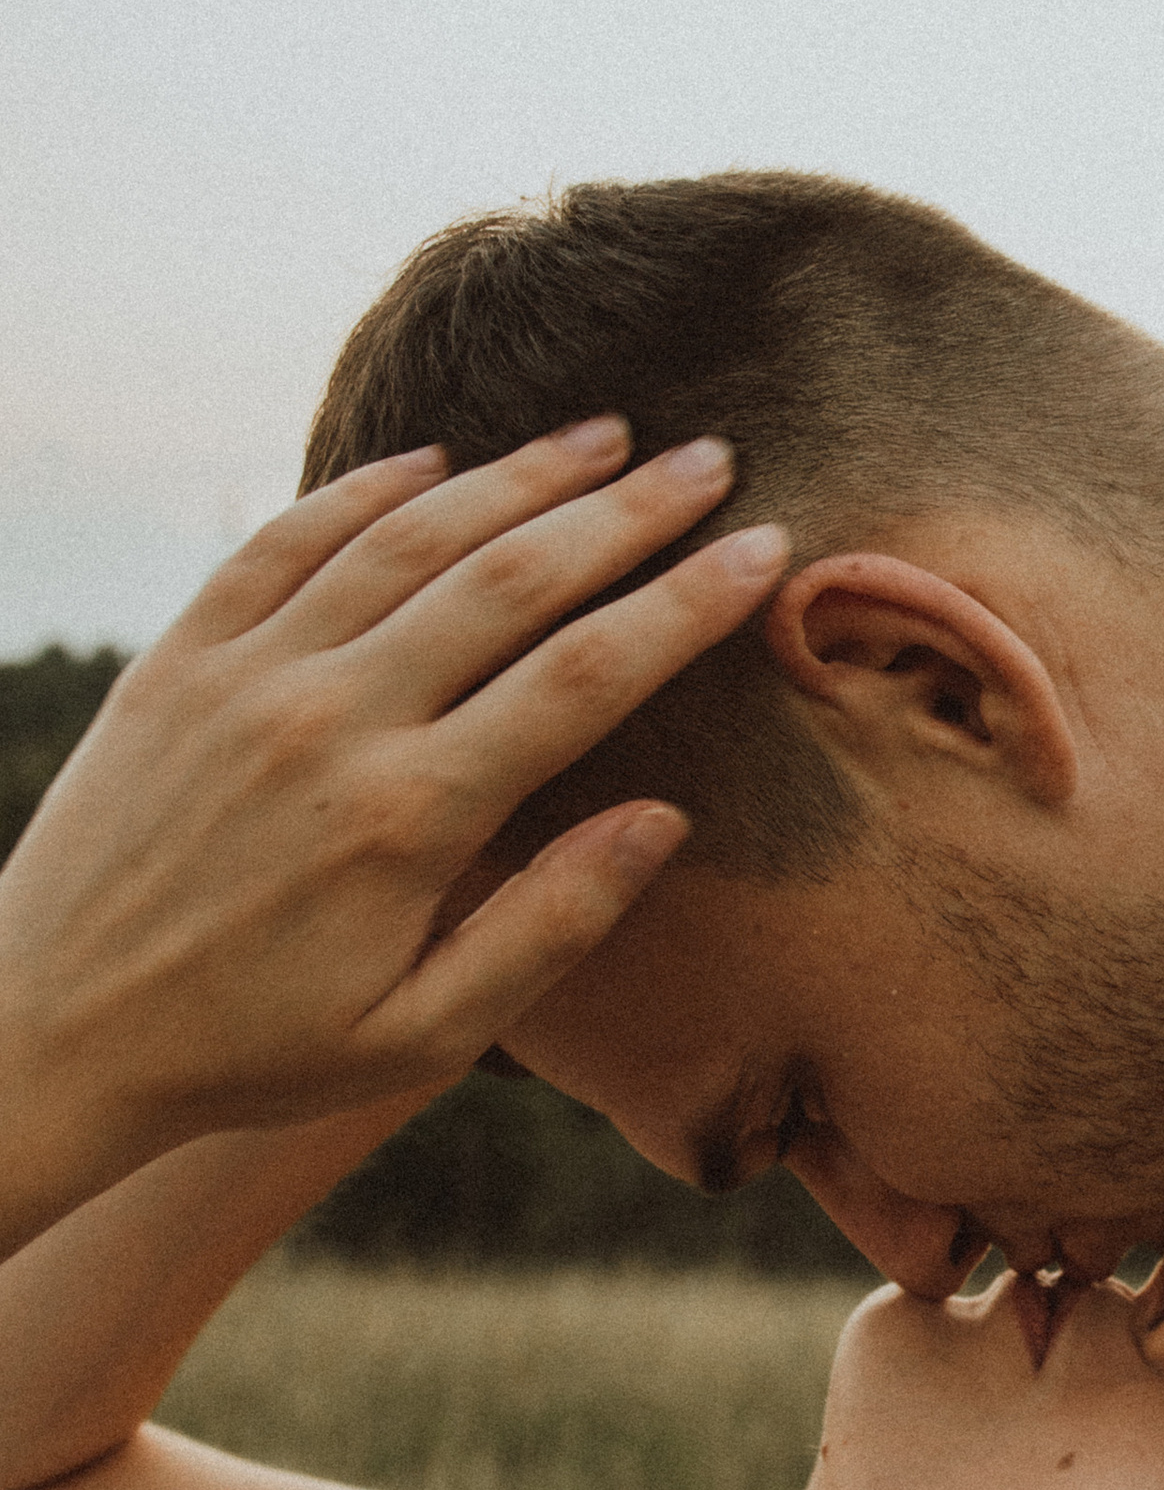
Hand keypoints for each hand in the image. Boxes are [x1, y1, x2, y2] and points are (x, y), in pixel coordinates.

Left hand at [0, 422, 787, 1215]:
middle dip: (627, 511)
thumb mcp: (418, 1040)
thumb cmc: (249, 1053)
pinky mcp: (178, 659)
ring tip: (605, 436)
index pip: (586, 676)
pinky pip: (286, 544)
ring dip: (516, 477)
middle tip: (712, 458)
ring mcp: (247, 676)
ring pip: (408, 539)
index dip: (686, 603)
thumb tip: (664, 819)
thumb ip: (549, 924)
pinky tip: (436, 463)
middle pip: (512, 579)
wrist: (42, 1028)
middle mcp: (332, 721)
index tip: (764, 550)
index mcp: (410, 820)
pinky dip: (368, 492)